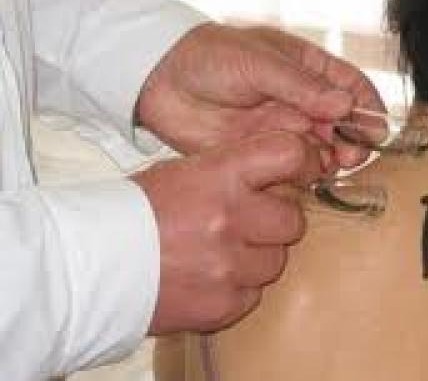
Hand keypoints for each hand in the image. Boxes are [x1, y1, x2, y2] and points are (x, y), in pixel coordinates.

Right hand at [132, 131, 321, 333]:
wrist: (91, 264)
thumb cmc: (137, 210)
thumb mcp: (185, 171)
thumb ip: (237, 170)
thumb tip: (286, 171)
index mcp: (221, 176)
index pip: (289, 155)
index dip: (304, 162)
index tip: (304, 172)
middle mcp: (231, 219)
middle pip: (293, 220)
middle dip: (275, 221)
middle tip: (246, 222)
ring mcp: (229, 266)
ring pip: (276, 261)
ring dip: (256, 257)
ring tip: (218, 253)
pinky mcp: (224, 305)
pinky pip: (253, 294)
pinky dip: (237, 288)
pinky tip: (207, 277)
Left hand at [137, 23, 383, 168]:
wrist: (159, 81)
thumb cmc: (210, 57)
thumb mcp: (257, 62)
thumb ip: (300, 86)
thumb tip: (344, 105)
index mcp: (307, 70)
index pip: (351, 87)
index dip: (368, 108)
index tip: (376, 129)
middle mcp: (302, 102)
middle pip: (343, 125)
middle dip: (353, 140)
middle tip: (349, 155)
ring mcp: (284, 129)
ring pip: (323, 149)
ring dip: (332, 160)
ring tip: (329, 166)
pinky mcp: (263, 153)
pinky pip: (294, 168)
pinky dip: (306, 176)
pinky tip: (306, 178)